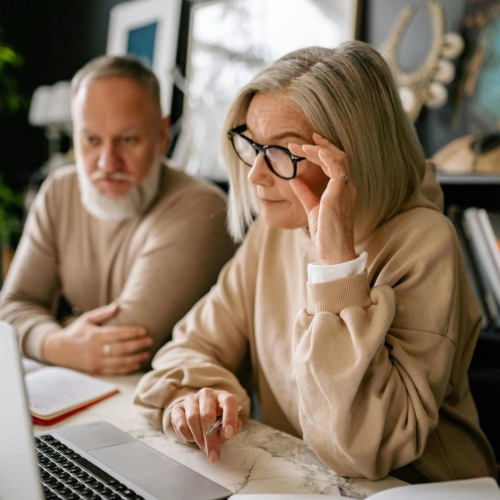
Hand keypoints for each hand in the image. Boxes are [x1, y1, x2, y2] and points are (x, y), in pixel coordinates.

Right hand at [42, 303, 152, 374]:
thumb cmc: (76, 332)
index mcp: (95, 335)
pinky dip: (127, 368)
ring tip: (147, 354)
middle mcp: (95, 350)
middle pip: (121, 348)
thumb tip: (118, 305)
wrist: (58, 350)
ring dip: (135, 358)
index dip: (133, 333)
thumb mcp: (87, 319)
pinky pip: (114, 371)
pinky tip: (137, 364)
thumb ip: (103, 313)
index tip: (145, 331)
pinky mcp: (95, 371)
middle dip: (138, 345)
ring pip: (120, 362)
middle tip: (150, 341)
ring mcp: (96, 362)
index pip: (118, 334)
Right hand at [170, 388, 241, 462]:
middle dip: (210, 438)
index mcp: (222, 396)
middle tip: (213, 454)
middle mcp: (207, 394)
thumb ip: (230, 429)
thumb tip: (226, 433)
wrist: (198, 413)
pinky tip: (192, 438)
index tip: (229, 434)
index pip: (229, 402)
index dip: (230, 417)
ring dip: (199, 438)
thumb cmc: (216, 419)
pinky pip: (181, 424)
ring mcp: (191, 399)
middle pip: (207, 414)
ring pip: (192, 419)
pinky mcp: (178, 407)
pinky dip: (187, 435)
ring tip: (203, 446)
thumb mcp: (226, 424)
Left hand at [289, 132, 356, 264]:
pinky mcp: (340, 194)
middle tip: (301, 140)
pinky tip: (315, 151)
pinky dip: (327, 158)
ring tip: (301, 146)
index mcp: (342, 190)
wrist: (335, 252)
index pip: (334, 163)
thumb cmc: (326, 234)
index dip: (321, 151)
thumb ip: (305, 193)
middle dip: (319, 145)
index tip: (306, 144)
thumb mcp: (313, 209)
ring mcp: (346, 189)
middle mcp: (347, 187)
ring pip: (337, 159)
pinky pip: (337, 170)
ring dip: (319, 149)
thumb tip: (294, 179)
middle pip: (337, 157)